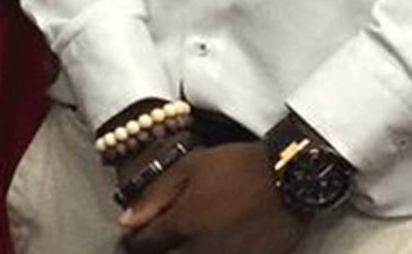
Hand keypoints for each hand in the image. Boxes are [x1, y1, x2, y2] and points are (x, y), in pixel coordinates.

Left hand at [119, 143, 304, 253]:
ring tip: (181, 242)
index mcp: (182, 224)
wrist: (287, 178)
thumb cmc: (236, 167)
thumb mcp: (188, 168)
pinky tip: (206, 246)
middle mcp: (201, 250)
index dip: (131, 241)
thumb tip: (125, 221)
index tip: (132, 236)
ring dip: (179, 253)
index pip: (142, 245)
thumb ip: (153, 197)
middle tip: (154, 240)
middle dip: (153, 252)